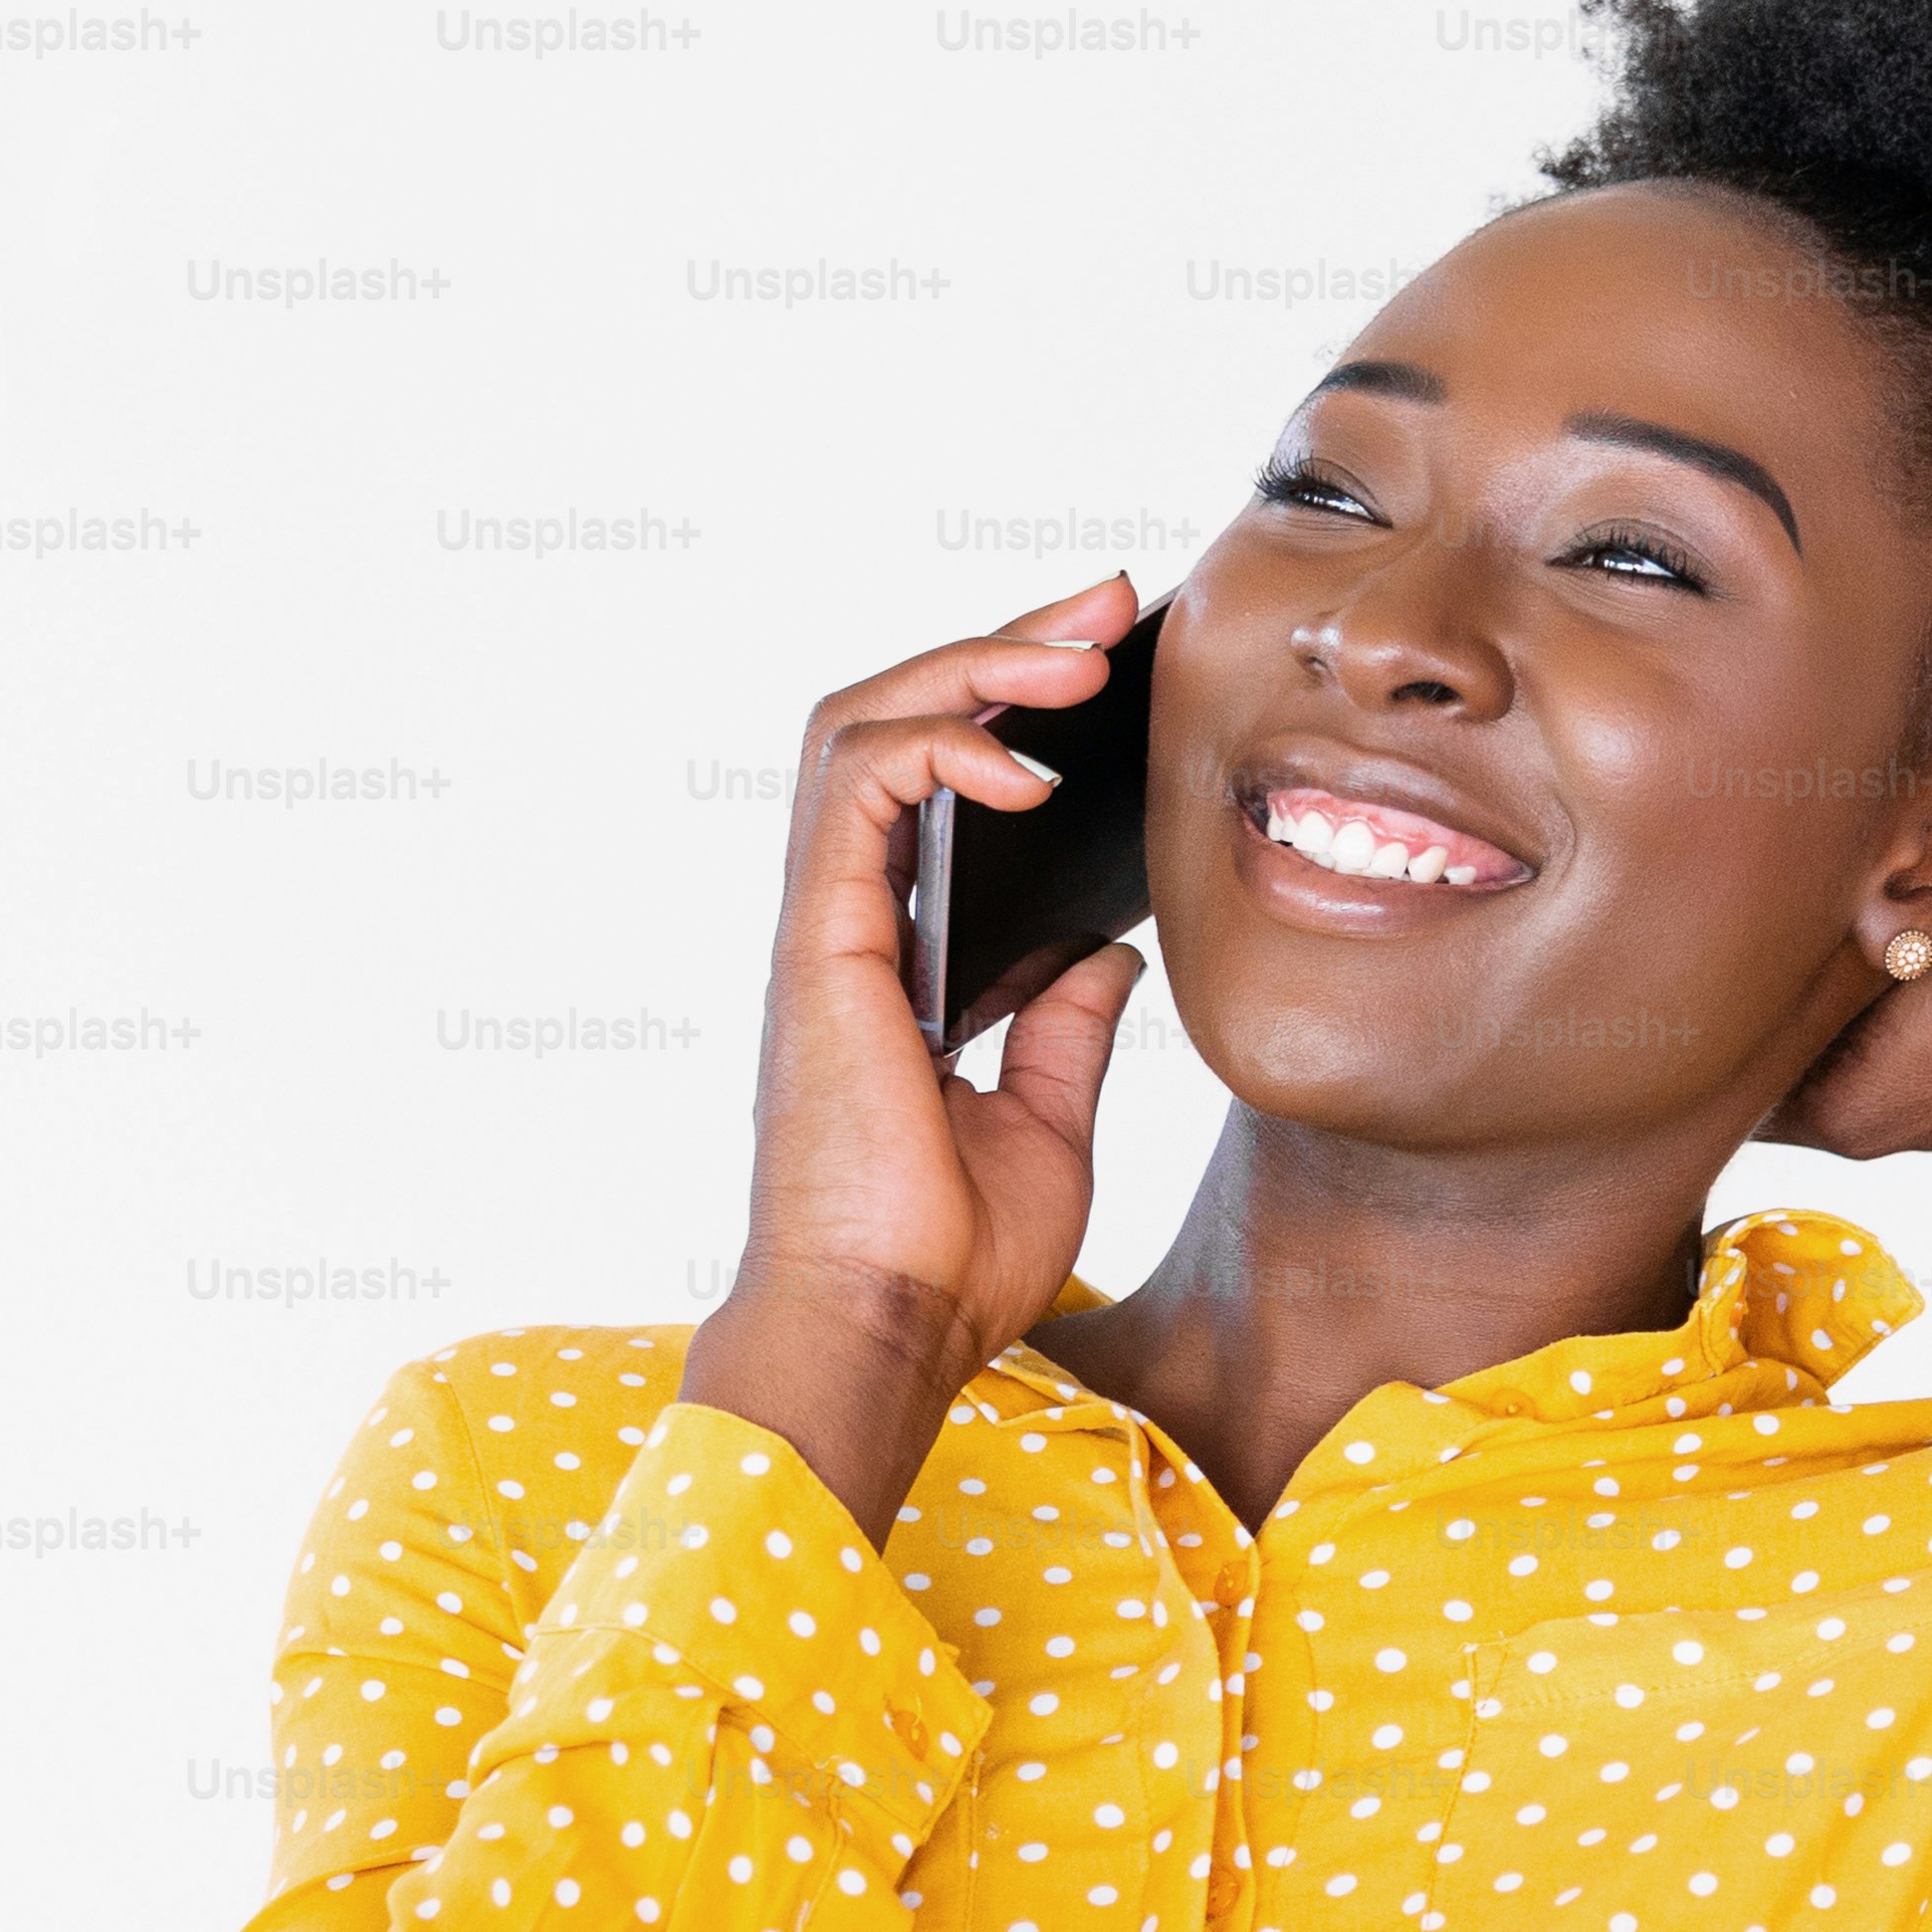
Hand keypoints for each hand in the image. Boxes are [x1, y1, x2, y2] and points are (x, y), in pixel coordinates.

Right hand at [683, 578, 1162, 1538]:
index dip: (1013, 705)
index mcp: (892, 959)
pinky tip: (1026, 759)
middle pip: (893, 721)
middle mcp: (845, 923)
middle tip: (1109, 603)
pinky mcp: (818, 938)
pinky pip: (856, 784)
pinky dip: (939, 743)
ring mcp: (824, 924)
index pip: (933, 782)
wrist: (890, 1329)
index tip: (1112, 664)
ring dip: (971, 661)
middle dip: (1001, 642)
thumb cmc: (947, 1255)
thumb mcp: (1048, 1121)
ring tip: (1078, 644)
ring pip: (859, 722)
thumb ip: (1065, 1025)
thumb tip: (1107, 945)